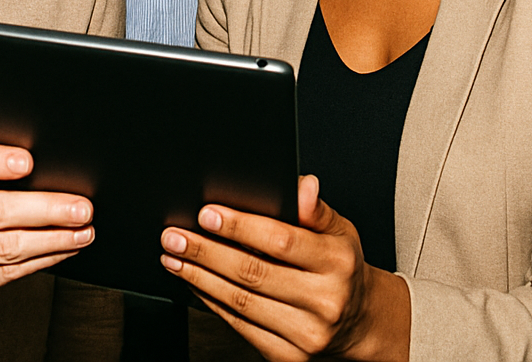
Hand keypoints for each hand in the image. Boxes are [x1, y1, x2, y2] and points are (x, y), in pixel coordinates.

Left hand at [160, 175, 409, 360]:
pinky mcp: (288, 357)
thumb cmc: (341, 267)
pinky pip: (241, 327)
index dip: (241, 227)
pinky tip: (196, 283)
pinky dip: (212, 303)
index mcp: (337, 263)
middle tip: (174, 236)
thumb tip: (303, 185)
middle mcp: (324, 301)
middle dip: (207, 252)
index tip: (207, 213)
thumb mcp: (339, 230)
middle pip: (253, 273)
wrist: (357, 322)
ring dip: (200, 278)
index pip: (281, 241)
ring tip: (174, 258)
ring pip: (241, 302)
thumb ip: (316, 208)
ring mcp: (306, 334)